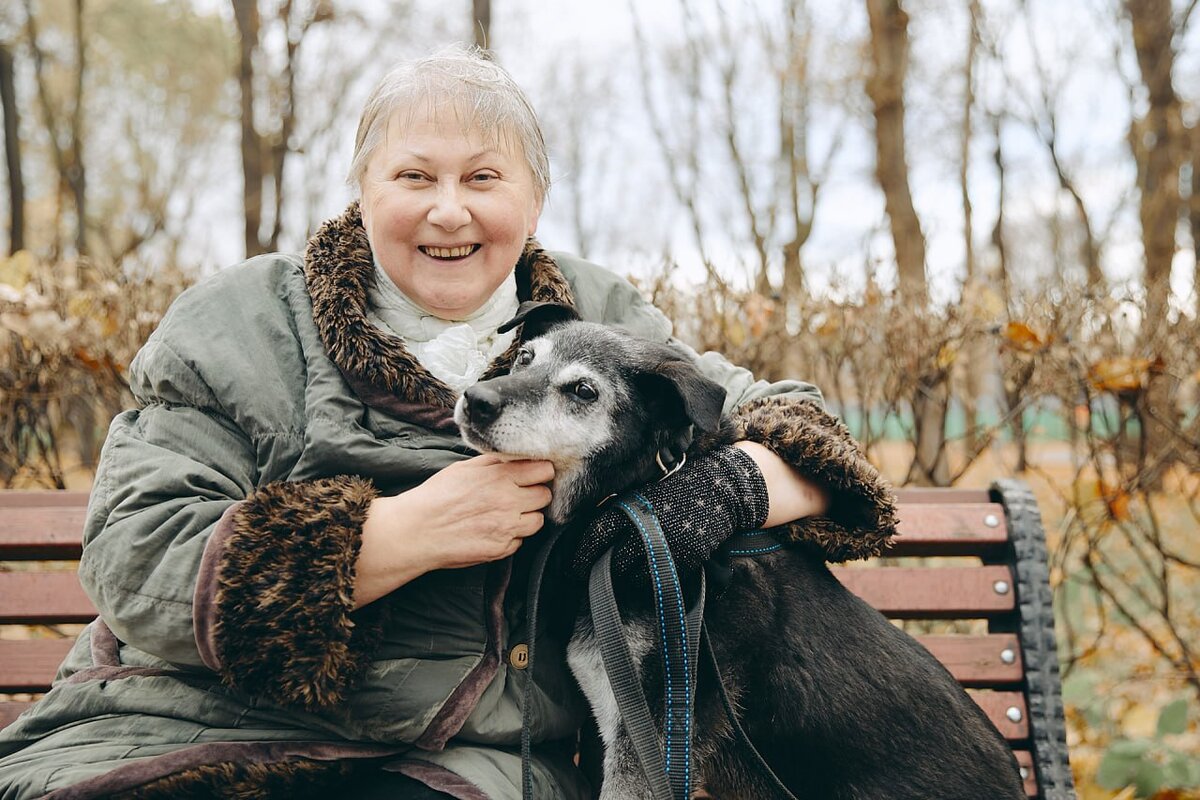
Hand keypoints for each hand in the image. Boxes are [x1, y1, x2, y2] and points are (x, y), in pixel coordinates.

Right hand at [355, 454, 552, 606]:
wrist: (417, 531)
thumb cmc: (437, 496)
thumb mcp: (465, 468)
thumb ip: (494, 462)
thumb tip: (514, 456)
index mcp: (501, 477)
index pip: (545, 470)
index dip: (540, 471)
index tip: (533, 474)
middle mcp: (509, 502)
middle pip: (545, 495)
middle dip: (535, 494)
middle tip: (519, 495)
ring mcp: (507, 528)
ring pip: (538, 520)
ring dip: (527, 517)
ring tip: (507, 515)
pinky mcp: (502, 549)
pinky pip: (520, 541)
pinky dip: (512, 536)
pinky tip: (494, 530)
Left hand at [569, 446, 768, 584]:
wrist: (721, 490)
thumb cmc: (677, 488)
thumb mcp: (643, 491)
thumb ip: (620, 508)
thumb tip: (591, 527)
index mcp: (632, 508)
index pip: (597, 536)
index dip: (582, 555)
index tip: (575, 567)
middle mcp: (646, 529)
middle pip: (612, 562)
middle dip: (601, 571)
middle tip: (594, 576)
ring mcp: (666, 548)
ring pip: (634, 576)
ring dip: (626, 576)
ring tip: (625, 571)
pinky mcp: (684, 561)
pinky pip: (658, 580)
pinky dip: (650, 579)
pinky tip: (650, 570)